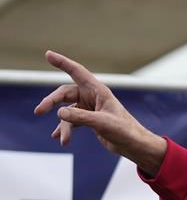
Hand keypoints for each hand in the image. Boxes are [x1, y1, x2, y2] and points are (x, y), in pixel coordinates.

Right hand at [34, 50, 166, 174]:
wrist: (134, 145)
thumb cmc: (124, 131)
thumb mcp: (102, 123)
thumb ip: (80, 117)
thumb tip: (60, 112)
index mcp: (98, 91)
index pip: (77, 72)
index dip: (62, 62)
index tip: (48, 54)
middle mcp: (93, 97)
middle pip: (65, 93)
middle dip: (51, 102)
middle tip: (39, 111)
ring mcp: (90, 108)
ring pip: (67, 111)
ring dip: (62, 125)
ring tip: (61, 138)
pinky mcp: (90, 120)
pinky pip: (71, 121)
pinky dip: (65, 129)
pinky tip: (59, 138)